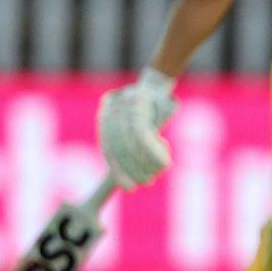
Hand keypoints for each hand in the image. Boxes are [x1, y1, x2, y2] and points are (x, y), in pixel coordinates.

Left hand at [97, 69, 176, 189]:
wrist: (160, 82)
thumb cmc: (150, 107)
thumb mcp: (138, 124)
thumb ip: (129, 144)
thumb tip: (122, 180)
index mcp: (106, 117)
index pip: (109, 150)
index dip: (118, 171)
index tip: (129, 187)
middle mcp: (111, 111)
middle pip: (120, 149)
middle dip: (133, 169)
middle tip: (146, 182)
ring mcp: (124, 107)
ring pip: (132, 144)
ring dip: (146, 163)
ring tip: (160, 170)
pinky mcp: (139, 105)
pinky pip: (143, 136)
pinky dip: (153, 152)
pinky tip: (165, 161)